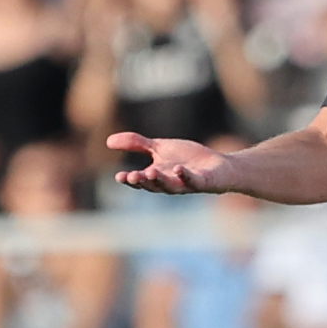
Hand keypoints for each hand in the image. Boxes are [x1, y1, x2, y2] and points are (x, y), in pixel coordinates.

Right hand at [108, 132, 230, 192]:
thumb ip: (136, 144)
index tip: (119, 176)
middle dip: (142, 182)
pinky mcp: (203, 182)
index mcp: (157, 176)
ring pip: (170, 186)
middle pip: (153, 186)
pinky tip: (178, 169)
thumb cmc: (188, 159)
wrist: (219, 166)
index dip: (130, 180)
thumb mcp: (159, 148)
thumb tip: (108, 141)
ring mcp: (186, 184)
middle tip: (131, 177)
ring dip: (160, 180)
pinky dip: (185, 176)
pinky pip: (193, 181)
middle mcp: (169, 183)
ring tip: (150, 172)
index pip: (140, 181)